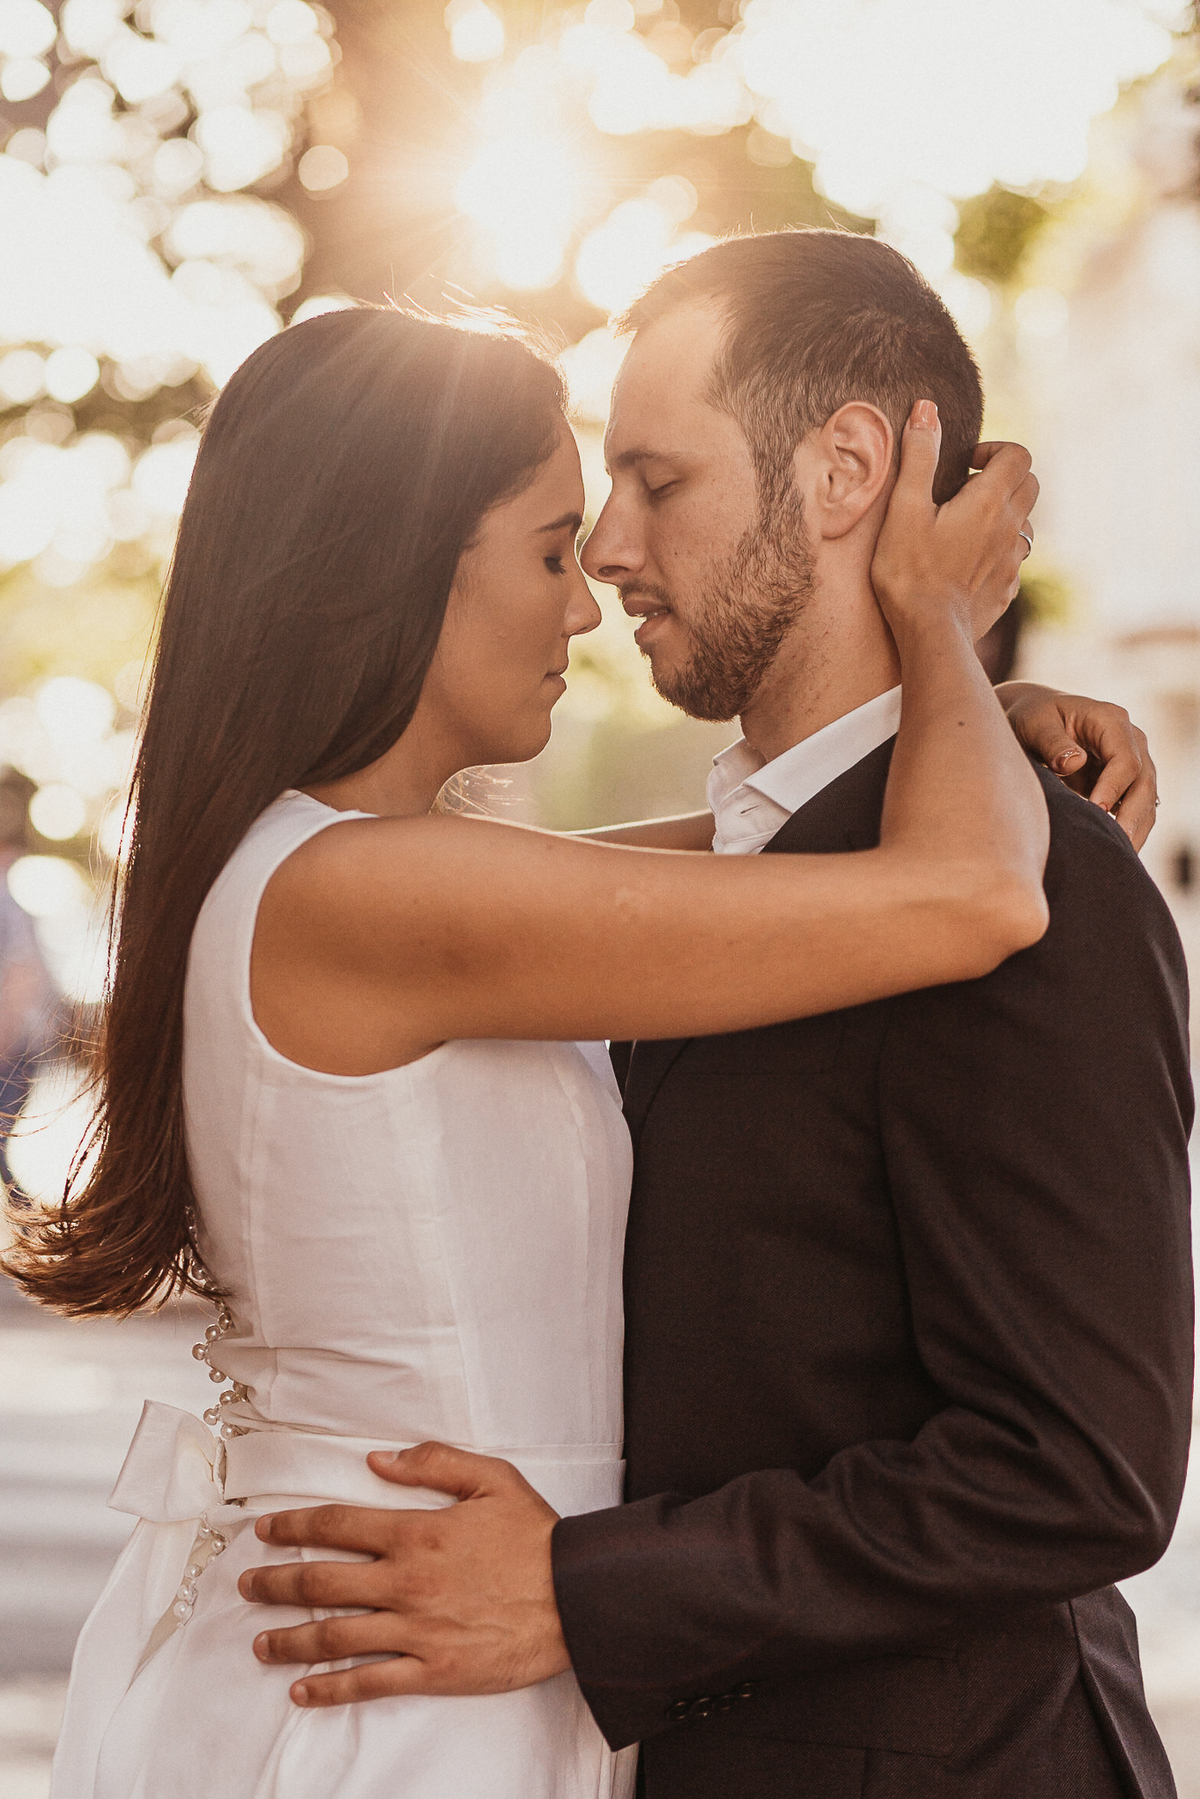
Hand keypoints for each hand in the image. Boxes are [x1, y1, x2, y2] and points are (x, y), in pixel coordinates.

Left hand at [238, 1442, 568, 1705]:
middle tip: (247, 1586)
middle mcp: (405, 1582)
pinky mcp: (431, 1670)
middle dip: (275, 1584)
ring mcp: (415, 1630)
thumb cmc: (537, 1537)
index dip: (294, 1526)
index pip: (336, 1526)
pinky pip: (369, 1682)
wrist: (577, 1597)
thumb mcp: (491, 1478)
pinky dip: (330, 1689)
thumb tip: (378, 1460)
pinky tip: (304, 1692)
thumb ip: (433, 1463)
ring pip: (334, 1636)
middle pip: (321, 1582)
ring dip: (288, 1641)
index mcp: (416, 1532)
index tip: (265, 1531)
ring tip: (260, 1644)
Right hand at [872, 402, 1037, 646]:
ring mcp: (1013, 563)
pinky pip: (1014, 562)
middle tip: (967, 490)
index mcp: (990, 501)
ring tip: (966, 528)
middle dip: (1005, 477)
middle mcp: (1011, 528)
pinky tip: (967, 565)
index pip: (1019, 455)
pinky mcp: (1007, 592)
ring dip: (1003, 517)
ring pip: (1025, 525)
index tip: (967, 464)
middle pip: (1030, 484)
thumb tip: (926, 409)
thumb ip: (918, 456)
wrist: (929, 634)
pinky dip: (998, 553)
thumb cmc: (910, 571)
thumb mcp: (904, 509)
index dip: (996, 450)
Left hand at [998, 683, 1157, 849]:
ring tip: (1120, 858)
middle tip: (1117, 847)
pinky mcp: (1126, 783)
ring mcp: (1133, 762)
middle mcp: (1131, 740)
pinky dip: (1130, 831)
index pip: (1125, 760)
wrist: (1036, 719)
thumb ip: (1052, 742)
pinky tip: (1117, 853)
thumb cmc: (1033, 718)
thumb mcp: (1035, 724)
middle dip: (1132, 817)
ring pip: (1147, 800)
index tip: (1096, 811)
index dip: (1113, 789)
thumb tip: (1073, 763)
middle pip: (1144, 783)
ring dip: (1136, 830)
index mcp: (1111, 721)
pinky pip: (1136, 810)